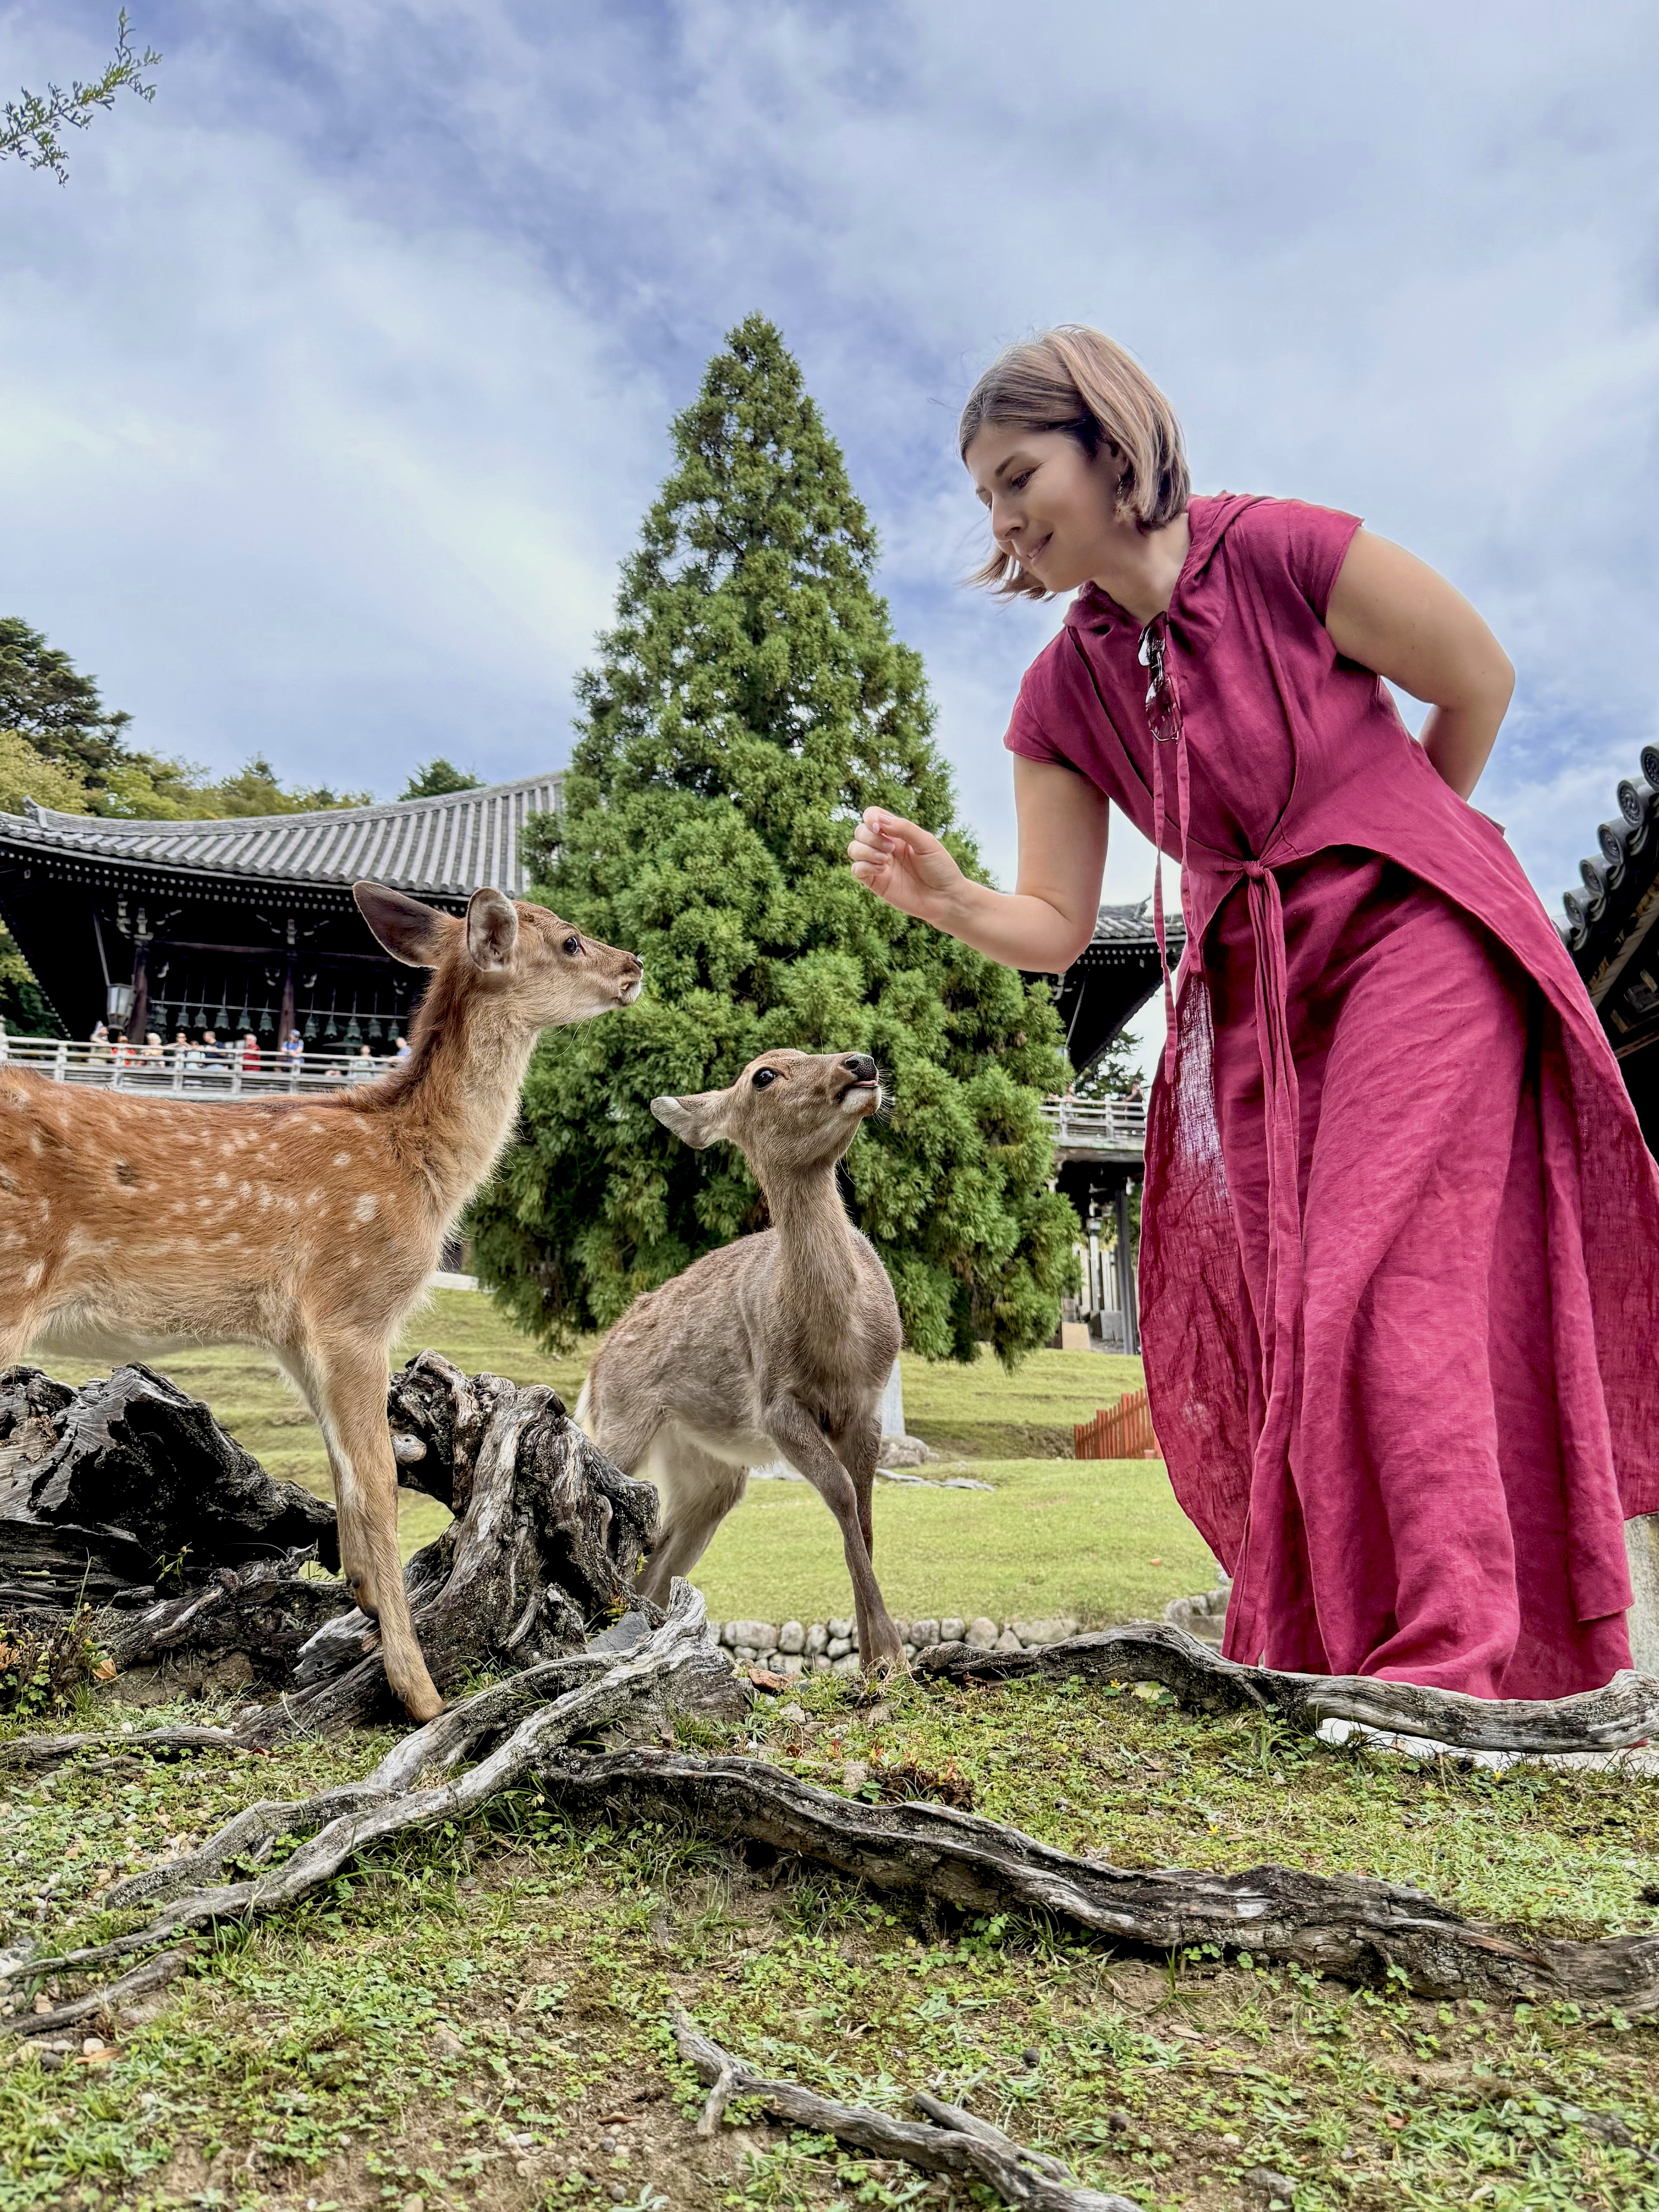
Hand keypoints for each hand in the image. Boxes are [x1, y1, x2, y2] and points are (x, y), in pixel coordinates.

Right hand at [847, 809, 965, 921]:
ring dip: (866, 851)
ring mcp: (879, 864)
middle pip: (860, 831)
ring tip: (886, 859)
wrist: (945, 898)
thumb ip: (904, 829)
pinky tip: (882, 870)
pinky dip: (864, 866)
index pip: (873, 816)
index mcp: (898, 834)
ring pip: (854, 849)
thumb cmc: (940, 868)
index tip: (880, 827)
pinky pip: (856, 870)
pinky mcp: (876, 882)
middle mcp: (885, 847)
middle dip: (870, 837)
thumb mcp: (927, 843)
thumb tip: (879, 820)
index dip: (871, 818)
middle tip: (891, 848)